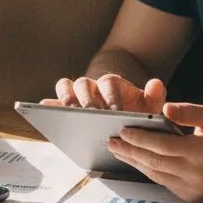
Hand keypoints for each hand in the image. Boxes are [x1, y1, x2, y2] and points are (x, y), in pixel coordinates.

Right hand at [44, 73, 166, 113]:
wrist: (122, 118)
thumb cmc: (134, 112)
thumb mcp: (148, 107)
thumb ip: (155, 97)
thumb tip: (156, 83)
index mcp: (112, 84)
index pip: (108, 83)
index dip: (111, 97)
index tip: (115, 112)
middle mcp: (92, 86)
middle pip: (83, 84)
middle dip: (87, 100)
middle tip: (92, 115)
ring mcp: (76, 95)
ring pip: (65, 86)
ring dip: (66, 99)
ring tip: (70, 115)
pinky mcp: (65, 107)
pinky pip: (54, 102)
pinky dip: (49, 105)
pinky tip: (46, 114)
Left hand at [108, 102, 202, 202]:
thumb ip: (189, 111)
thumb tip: (165, 109)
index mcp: (201, 153)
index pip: (162, 145)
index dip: (140, 138)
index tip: (122, 130)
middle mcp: (195, 175)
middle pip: (154, 162)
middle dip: (130, 152)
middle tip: (110, 142)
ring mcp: (193, 190)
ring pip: (156, 175)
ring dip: (135, 162)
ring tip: (118, 150)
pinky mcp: (192, 197)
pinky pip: (164, 183)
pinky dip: (150, 171)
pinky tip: (138, 160)